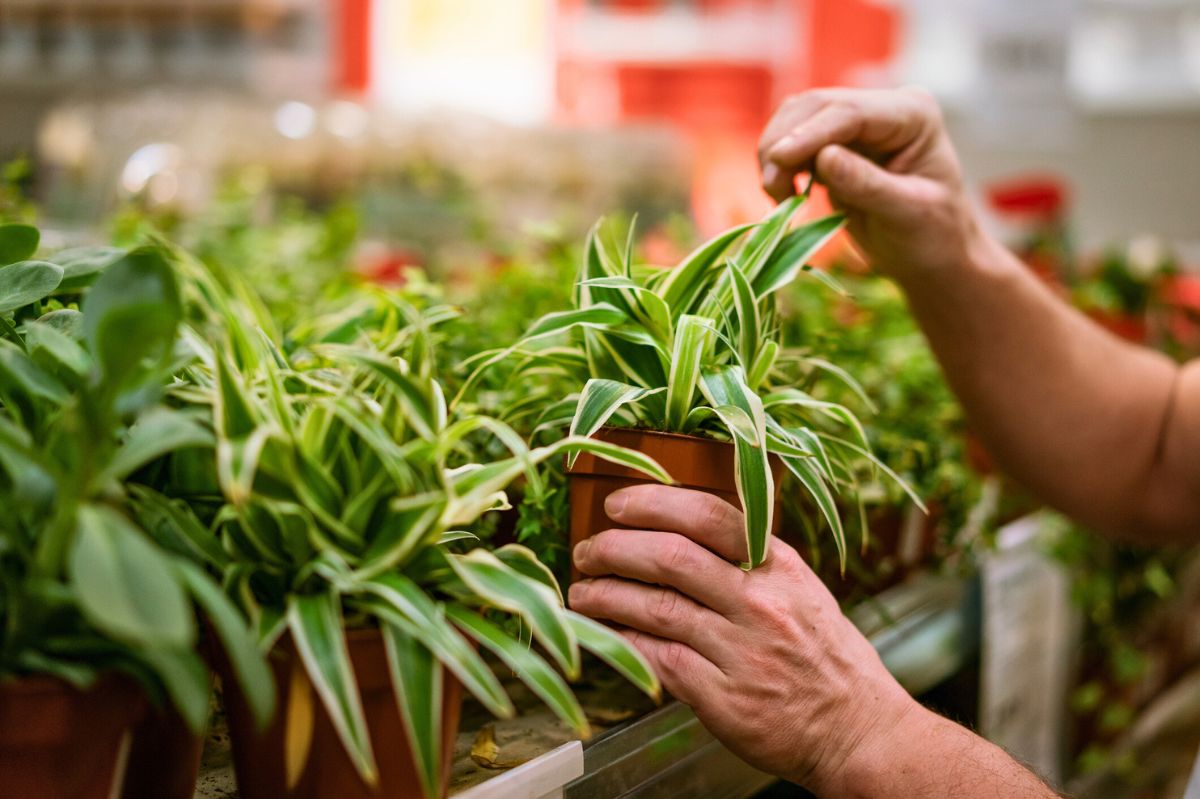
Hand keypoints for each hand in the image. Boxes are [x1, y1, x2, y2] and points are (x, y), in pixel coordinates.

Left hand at [568, 484, 920, 792]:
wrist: (858, 730)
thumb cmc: (823, 655)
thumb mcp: (800, 590)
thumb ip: (748, 559)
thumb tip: (676, 528)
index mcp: (779, 567)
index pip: (709, 515)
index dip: (653, 503)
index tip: (617, 503)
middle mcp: (760, 603)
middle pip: (671, 557)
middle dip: (615, 548)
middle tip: (588, 549)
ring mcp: (742, 651)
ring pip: (655, 608)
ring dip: (606, 594)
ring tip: (582, 591)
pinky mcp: (723, 698)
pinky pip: (658, 659)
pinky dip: (625, 641)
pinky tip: (607, 632)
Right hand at [758, 87, 983, 278]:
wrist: (931, 254)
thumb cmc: (931, 236)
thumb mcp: (906, 214)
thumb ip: (867, 184)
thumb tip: (824, 157)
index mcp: (913, 115)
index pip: (852, 112)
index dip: (811, 133)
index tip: (778, 158)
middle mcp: (883, 109)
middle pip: (815, 107)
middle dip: (785, 143)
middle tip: (773, 189)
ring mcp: (857, 123)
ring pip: (796, 119)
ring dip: (776, 154)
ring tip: (780, 196)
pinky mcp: (834, 143)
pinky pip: (792, 140)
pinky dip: (779, 165)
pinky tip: (786, 193)